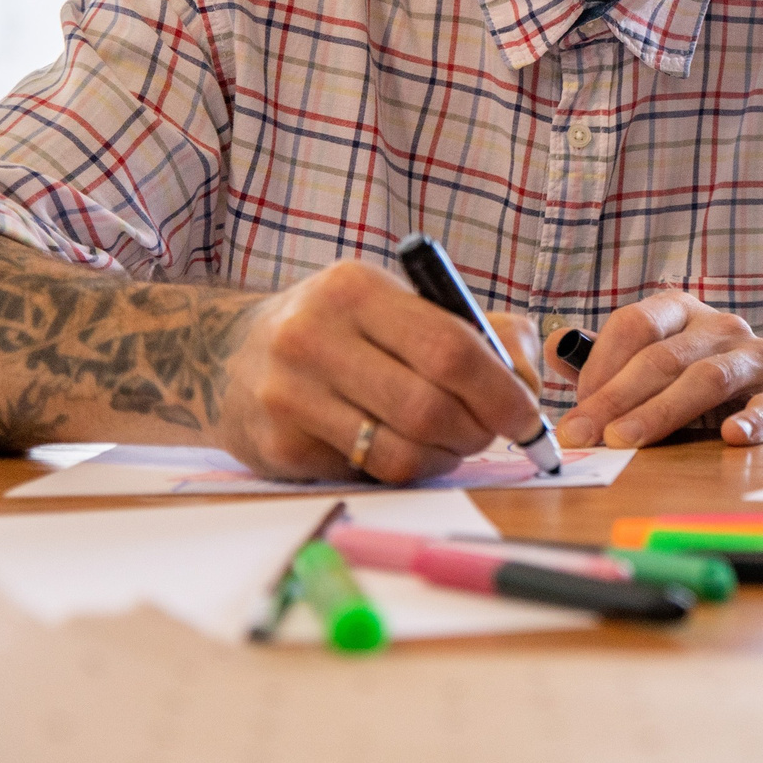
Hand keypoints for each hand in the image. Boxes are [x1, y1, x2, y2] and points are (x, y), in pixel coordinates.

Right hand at [217, 259, 549, 484]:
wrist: (233, 355)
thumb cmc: (346, 330)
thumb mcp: (405, 306)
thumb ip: (484, 333)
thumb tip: (529, 385)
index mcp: (356, 289)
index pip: (451, 349)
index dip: (501, 391)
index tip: (528, 416)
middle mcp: (312, 336)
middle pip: (429, 407)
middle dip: (478, 430)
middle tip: (490, 433)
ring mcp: (288, 394)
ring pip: (400, 450)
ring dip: (446, 457)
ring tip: (451, 442)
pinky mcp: (277, 447)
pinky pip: (366, 473)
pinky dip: (403, 469)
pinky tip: (399, 447)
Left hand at [551, 289, 762, 448]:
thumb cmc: (688, 384)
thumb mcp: (642, 367)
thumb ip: (598, 361)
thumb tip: (552, 348)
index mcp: (680, 312)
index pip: (634, 323)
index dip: (600, 366)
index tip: (574, 410)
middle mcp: (721, 326)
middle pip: (663, 356)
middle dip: (616, 399)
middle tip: (584, 436)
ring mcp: (757, 356)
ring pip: (707, 378)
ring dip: (662, 412)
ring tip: (626, 441)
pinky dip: (754, 420)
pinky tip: (731, 435)